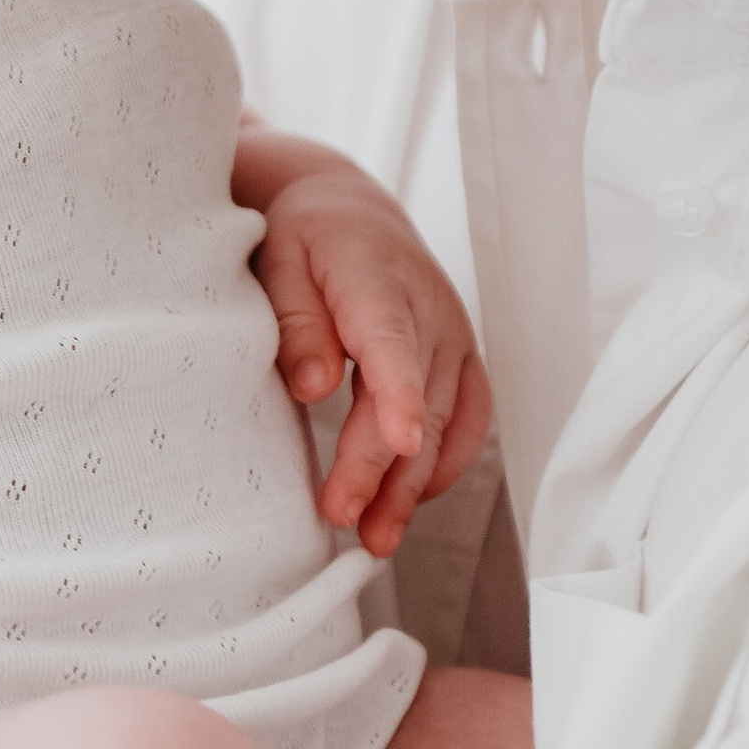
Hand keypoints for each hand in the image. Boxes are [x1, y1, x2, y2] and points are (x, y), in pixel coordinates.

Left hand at [250, 160, 493, 557]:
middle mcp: (429, 311)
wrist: (349, 211)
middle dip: (381, 468)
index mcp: (376, 279)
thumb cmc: (306, 237)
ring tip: (375, 537)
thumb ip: (294, 321)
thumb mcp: (278, 261)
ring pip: (447, 424)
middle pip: (416, 401)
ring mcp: (454, 338)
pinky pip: (470, 423)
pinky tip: (407, 501)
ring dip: (414, 486)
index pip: (392, 342)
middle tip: (340, 516)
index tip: (400, 442)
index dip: (400, 394)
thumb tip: (312, 386)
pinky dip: (444, 467)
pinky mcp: (462, 361)